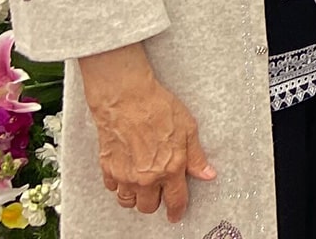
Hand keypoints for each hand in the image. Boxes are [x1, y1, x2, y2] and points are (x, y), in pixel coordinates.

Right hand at [77, 45, 214, 221]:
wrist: (126, 99)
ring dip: (135, 197)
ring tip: (141, 185)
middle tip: (158, 191)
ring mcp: (124, 175)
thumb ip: (196, 157)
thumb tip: (208, 174)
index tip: (176, 215)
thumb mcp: (188, 129)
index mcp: (170, 169)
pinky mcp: (107, 168)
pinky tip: (125, 173)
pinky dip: (118, 185)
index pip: (175, 200)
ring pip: (127, 202)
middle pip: (148, 207)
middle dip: (155, 202)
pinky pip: (112, 188)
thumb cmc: (158, 108)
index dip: (177, 211)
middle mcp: (146, 178)